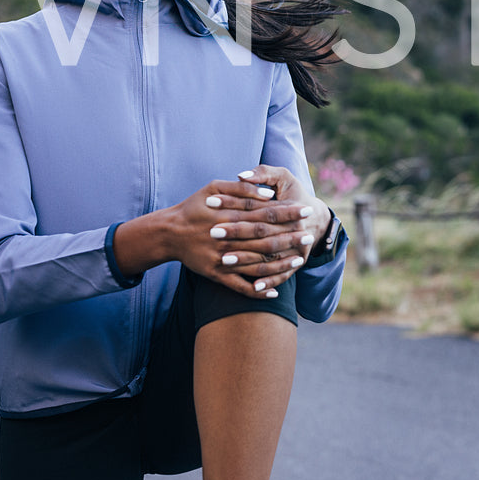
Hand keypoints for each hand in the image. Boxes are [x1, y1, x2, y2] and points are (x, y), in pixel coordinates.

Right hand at [165, 175, 312, 299]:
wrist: (169, 233)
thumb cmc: (194, 207)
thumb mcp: (213, 187)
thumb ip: (241, 189)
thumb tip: (268, 194)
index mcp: (230, 216)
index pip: (266, 214)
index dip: (288, 212)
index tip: (305, 210)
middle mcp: (228, 238)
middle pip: (266, 239)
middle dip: (290, 237)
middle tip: (309, 235)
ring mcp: (223, 259)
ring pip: (258, 265)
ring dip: (280, 263)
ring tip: (300, 259)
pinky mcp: (217, 275)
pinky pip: (241, 286)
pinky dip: (258, 291)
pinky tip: (275, 292)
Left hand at [215, 164, 331, 274]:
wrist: (317, 218)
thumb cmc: (294, 194)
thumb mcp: (284, 178)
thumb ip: (263, 173)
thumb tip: (242, 175)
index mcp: (289, 207)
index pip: (257, 207)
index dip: (233, 204)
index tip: (211, 202)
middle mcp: (295, 229)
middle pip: (262, 233)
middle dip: (237, 233)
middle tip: (213, 232)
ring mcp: (297, 247)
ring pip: (269, 256)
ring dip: (247, 259)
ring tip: (223, 259)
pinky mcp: (296, 262)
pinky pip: (283, 275)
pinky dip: (269, 282)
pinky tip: (254, 287)